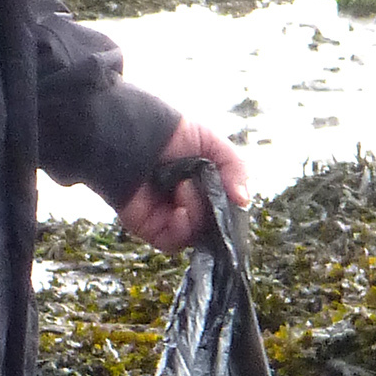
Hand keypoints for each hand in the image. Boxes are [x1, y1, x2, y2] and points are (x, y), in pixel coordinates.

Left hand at [114, 120, 251, 252]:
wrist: (131, 133)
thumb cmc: (169, 133)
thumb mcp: (213, 144)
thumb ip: (236, 168)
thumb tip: (244, 200)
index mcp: (204, 187)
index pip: (226, 209)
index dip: (232, 208)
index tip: (235, 197)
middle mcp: (188, 205)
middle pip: (214, 225)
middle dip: (216, 209)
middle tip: (209, 188)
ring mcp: (169, 219)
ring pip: (197, 234)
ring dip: (197, 213)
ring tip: (184, 186)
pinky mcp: (150, 228)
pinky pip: (173, 242)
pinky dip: (181, 229)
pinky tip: (178, 210)